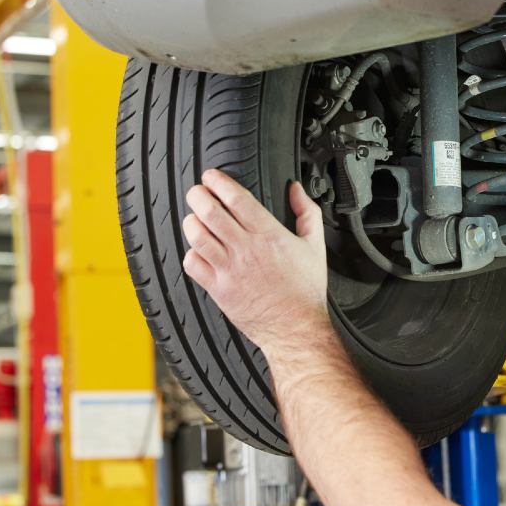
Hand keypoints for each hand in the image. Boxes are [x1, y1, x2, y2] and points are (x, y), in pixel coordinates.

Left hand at [181, 169, 329, 352]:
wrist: (295, 328)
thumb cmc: (305, 291)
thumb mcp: (315, 246)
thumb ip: (307, 212)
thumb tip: (296, 190)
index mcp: (269, 235)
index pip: (237, 199)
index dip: (219, 182)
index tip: (212, 177)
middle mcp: (246, 250)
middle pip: (210, 212)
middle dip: (198, 195)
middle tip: (197, 191)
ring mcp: (229, 270)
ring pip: (197, 236)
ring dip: (191, 221)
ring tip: (194, 217)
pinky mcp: (218, 289)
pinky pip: (193, 264)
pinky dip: (190, 252)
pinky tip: (198, 249)